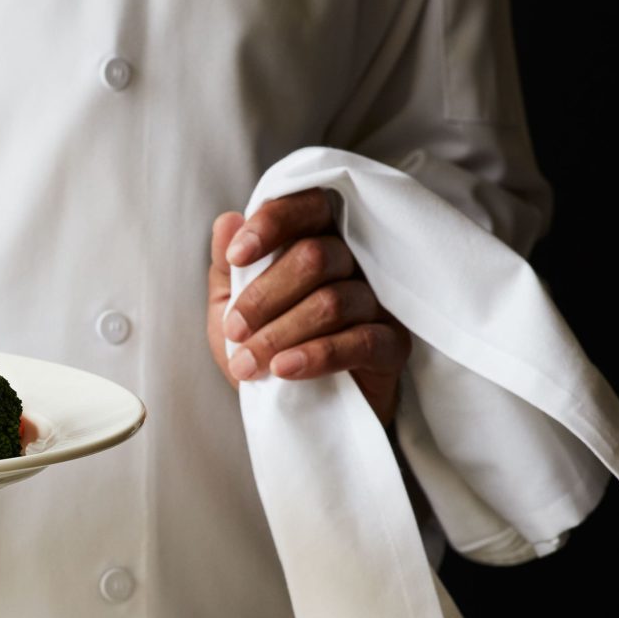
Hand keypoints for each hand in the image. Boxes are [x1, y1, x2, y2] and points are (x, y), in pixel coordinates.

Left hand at [207, 188, 411, 424]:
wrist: (297, 410)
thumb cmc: (265, 345)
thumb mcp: (230, 307)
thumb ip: (226, 266)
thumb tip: (226, 221)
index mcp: (314, 239)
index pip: (306, 207)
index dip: (271, 224)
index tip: (237, 257)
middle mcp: (353, 261)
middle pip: (315, 256)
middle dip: (264, 296)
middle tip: (235, 331)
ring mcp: (377, 301)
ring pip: (332, 301)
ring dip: (280, 333)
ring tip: (247, 364)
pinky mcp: (392, 343)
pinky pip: (360, 341)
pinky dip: (317, 355)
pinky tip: (284, 369)